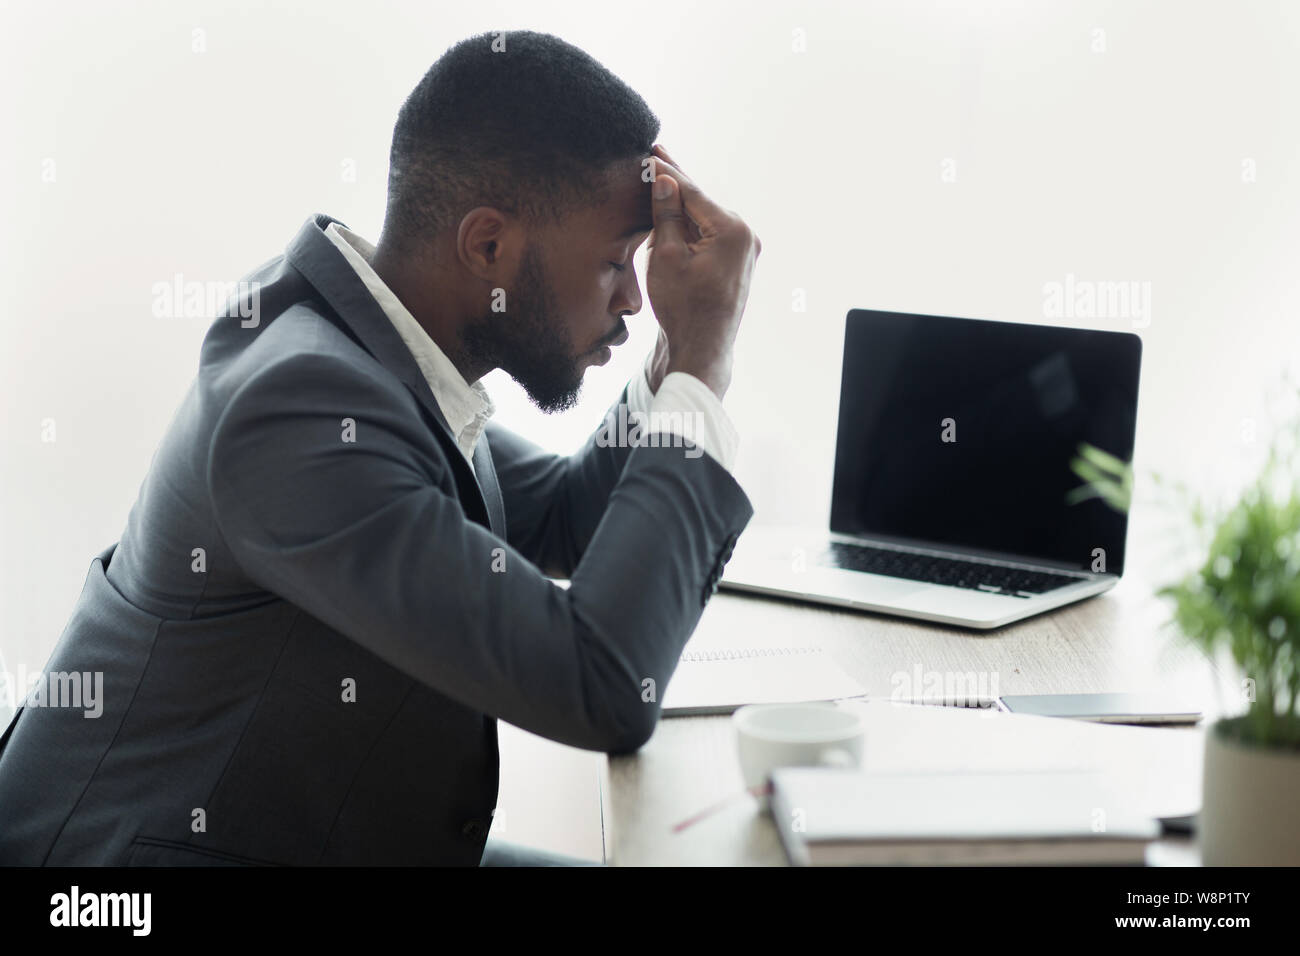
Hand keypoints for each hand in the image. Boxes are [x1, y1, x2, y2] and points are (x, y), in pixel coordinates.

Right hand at [645, 145, 760, 399]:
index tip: (650, 152)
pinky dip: (691, 226)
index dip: (667, 172)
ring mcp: (746, 250)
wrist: (702, 348)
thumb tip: (666, 180)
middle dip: (675, 185)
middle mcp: (746, 236)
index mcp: (732, 230)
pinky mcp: (738, 262)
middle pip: (701, 203)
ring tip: (659, 180)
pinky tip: (673, 213)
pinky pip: (711, 235)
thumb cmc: (683, 307)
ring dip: (681, 206)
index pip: (692, 192)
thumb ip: (667, 214)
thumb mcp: (667, 256)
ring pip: (705, 219)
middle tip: (656, 154)